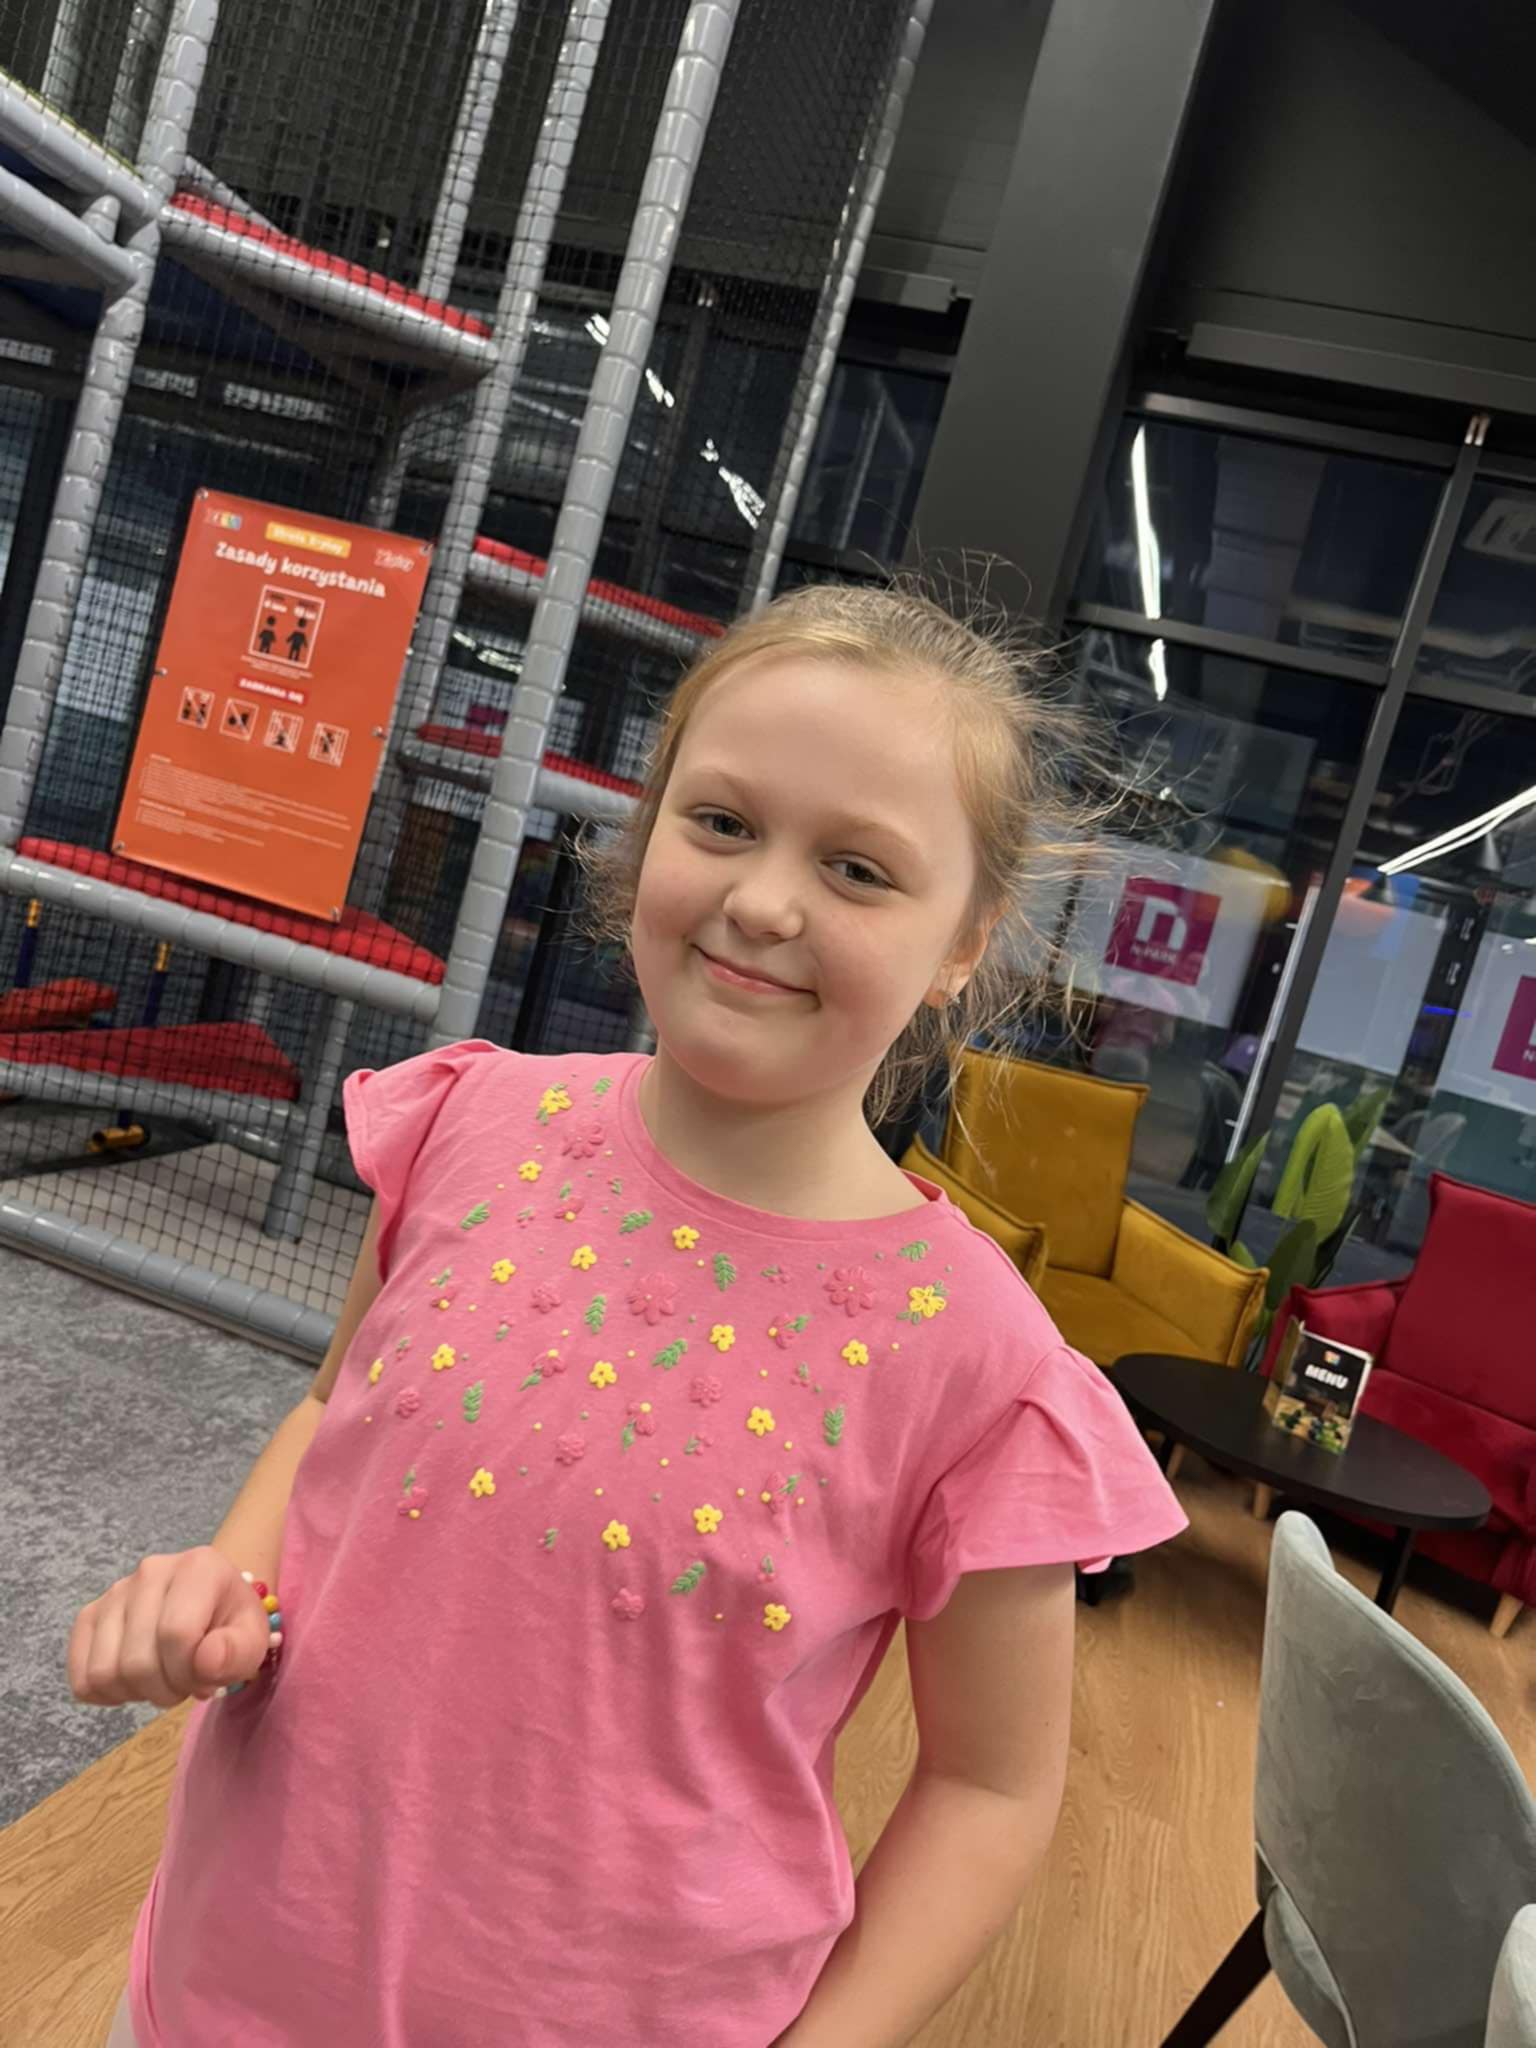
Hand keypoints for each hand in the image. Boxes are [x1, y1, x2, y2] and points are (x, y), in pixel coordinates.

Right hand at [67, 1546, 271, 1707]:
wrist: (211, 1603)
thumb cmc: (231, 1623)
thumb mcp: (252, 1638)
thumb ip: (238, 1652)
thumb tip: (205, 1661)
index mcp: (197, 1567)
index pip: (176, 1635)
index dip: (189, 1673)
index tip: (206, 1678)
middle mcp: (150, 1571)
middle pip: (137, 1661)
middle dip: (165, 1689)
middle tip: (185, 1684)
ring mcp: (114, 1592)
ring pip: (105, 1673)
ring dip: (137, 1693)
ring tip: (162, 1678)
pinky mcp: (89, 1616)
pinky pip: (82, 1677)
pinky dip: (108, 1694)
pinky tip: (135, 1682)